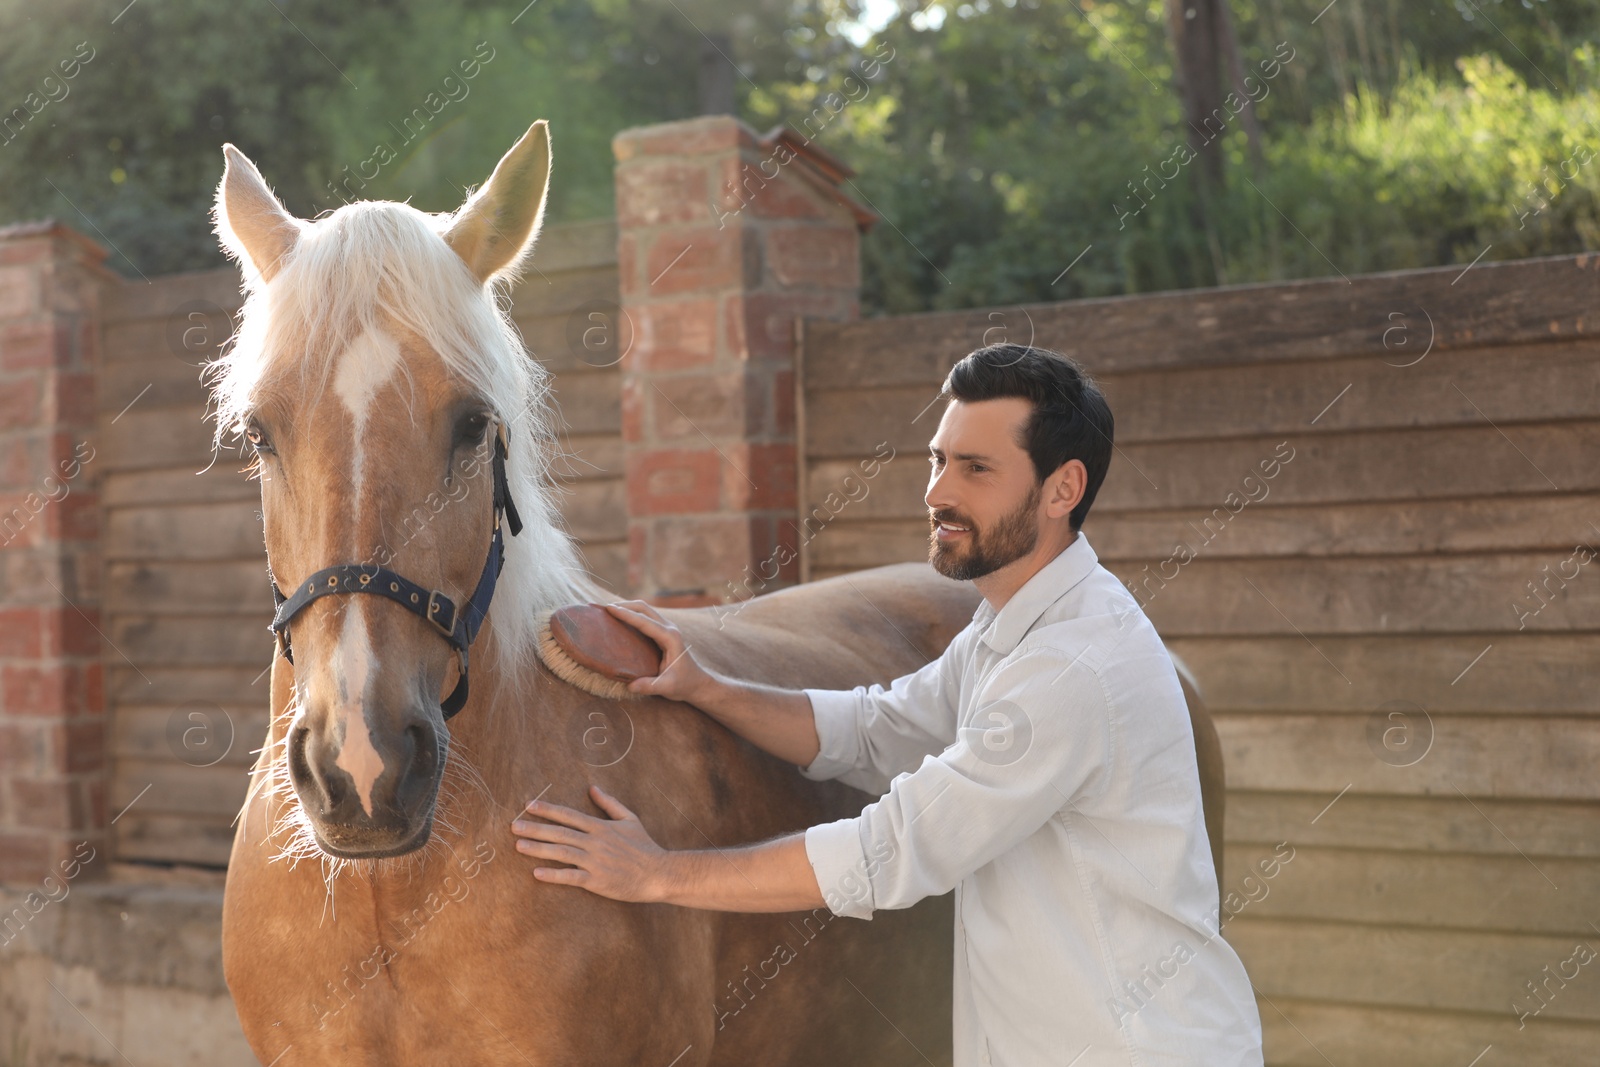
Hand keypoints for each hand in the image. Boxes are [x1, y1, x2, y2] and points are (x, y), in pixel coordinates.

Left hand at [511, 786, 670, 902]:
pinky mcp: (596, 881)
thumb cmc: (644, 846)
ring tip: (518, 845)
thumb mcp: (629, 819)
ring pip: (562, 852)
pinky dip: (554, 875)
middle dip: (535, 828)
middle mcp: (595, 842)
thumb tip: (592, 788)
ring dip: (538, 849)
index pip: (569, 815)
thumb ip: (609, 803)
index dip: (548, 809)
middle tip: (513, 824)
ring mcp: (595, 862)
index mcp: (601, 827)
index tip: (529, 805)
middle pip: (560, 833)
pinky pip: (571, 877)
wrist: (658, 872)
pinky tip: (537, 873)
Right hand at [603, 600, 716, 704]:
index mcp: (670, 638)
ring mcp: (667, 628)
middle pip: (645, 609)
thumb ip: (650, 686)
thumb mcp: (667, 687)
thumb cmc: (683, 684)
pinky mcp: (663, 632)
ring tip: (609, 611)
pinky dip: (633, 615)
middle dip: (625, 606)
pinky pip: (646, 618)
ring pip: (645, 610)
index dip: (627, 614)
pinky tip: (621, 620)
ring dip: (628, 608)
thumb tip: (631, 686)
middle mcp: (669, 629)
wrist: (696, 683)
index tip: (610, 609)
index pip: (645, 622)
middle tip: (605, 607)